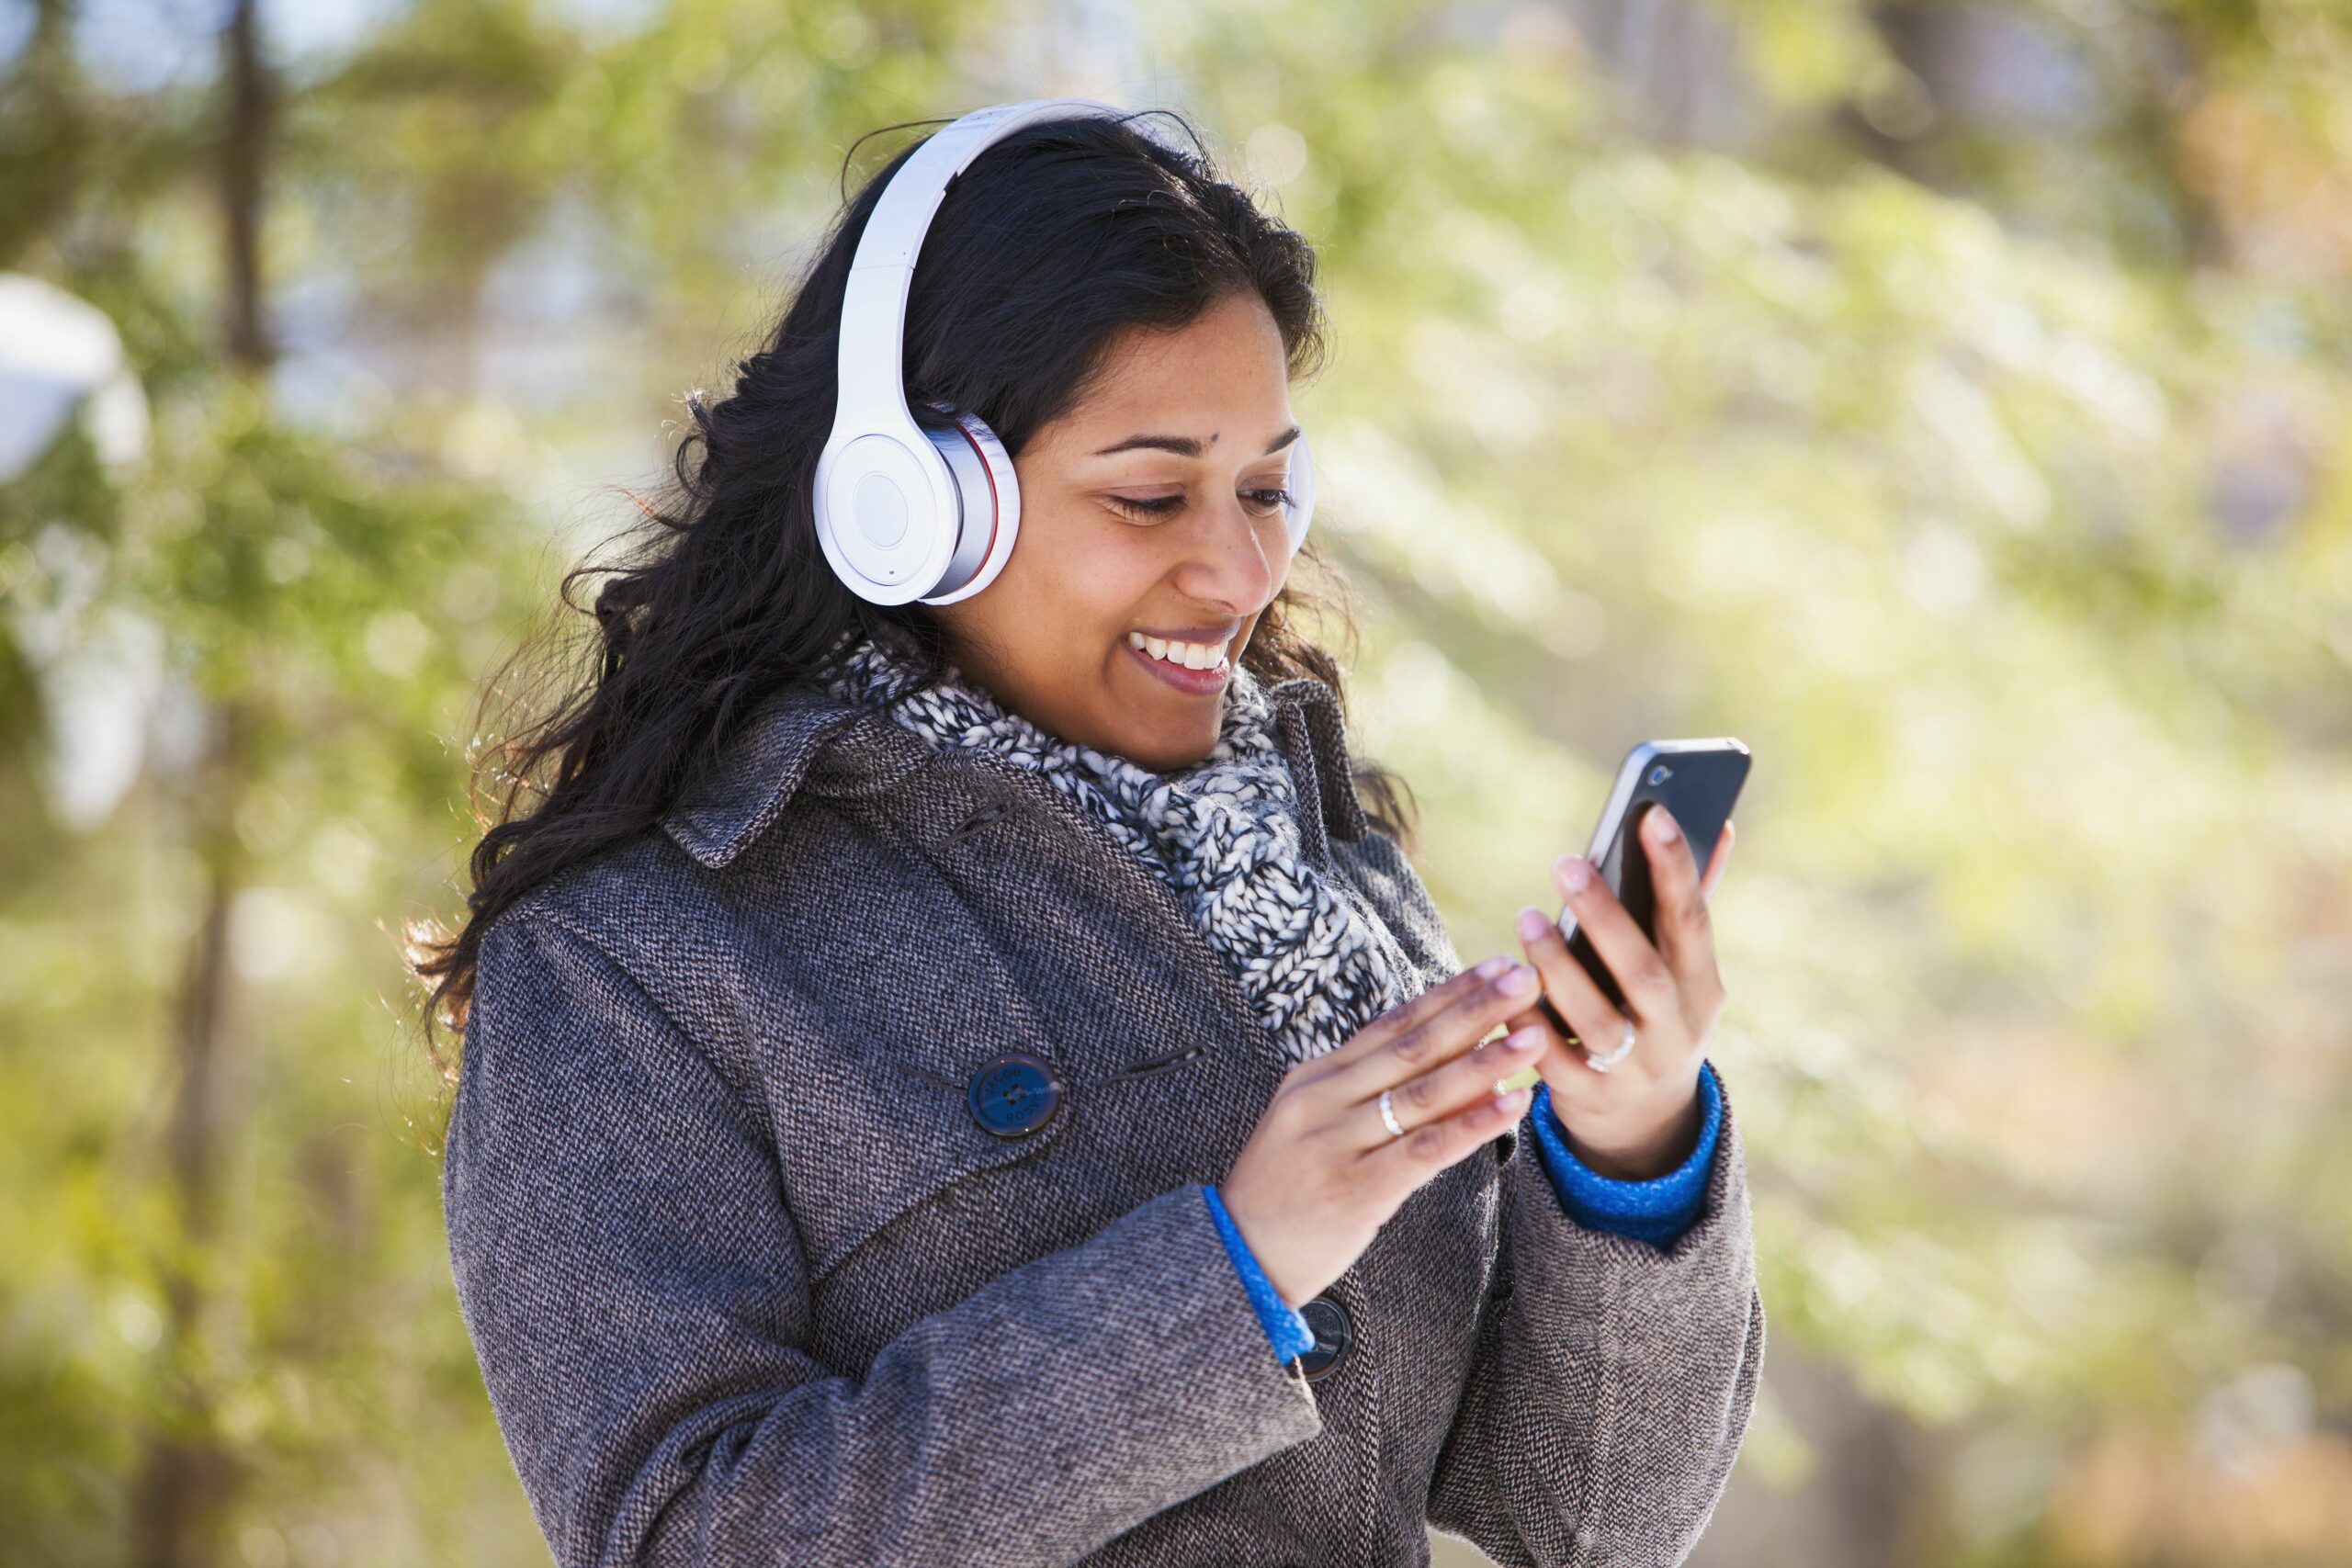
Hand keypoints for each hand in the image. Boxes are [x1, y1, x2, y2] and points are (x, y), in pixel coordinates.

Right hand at [1218, 955, 1551, 1307]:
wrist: (1237, 1253)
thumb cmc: (1286, 1190)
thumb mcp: (1315, 1126)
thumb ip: (1373, 1096)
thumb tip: (1455, 1069)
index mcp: (1316, 1077)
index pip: (1393, 1024)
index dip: (1448, 993)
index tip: (1495, 966)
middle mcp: (1324, 1099)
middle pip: (1413, 1046)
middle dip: (1474, 1011)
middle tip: (1526, 978)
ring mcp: (1338, 1142)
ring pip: (1424, 1093)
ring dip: (1484, 1062)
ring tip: (1532, 1037)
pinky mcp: (1357, 1189)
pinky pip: (1424, 1150)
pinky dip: (1472, 1124)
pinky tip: (1511, 1106)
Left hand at [1502, 809, 1733, 1180]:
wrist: (1646, 1121)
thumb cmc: (1659, 1015)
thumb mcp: (1686, 971)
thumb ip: (1691, 903)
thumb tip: (1723, 825)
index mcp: (1702, 986)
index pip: (1692, 920)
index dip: (1677, 869)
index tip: (1652, 815)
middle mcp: (1675, 1029)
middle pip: (1641, 970)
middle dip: (1604, 914)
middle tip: (1565, 862)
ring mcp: (1634, 1068)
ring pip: (1595, 1017)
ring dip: (1557, 965)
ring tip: (1526, 916)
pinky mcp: (1589, 1097)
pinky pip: (1553, 1060)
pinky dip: (1528, 1023)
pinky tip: (1504, 985)